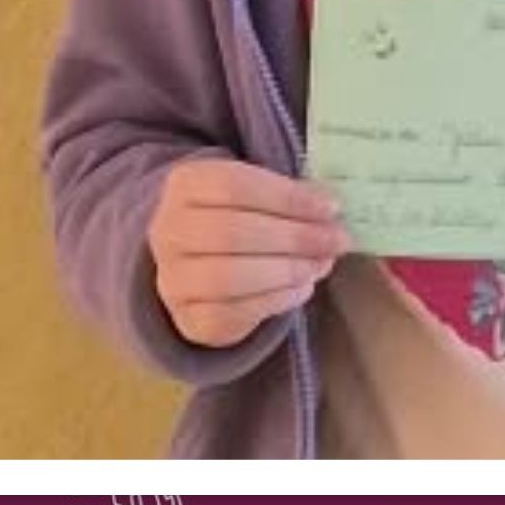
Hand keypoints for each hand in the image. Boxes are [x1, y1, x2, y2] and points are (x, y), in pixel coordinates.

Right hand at [146, 157, 345, 348]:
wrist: (198, 261)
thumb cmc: (239, 214)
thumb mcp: (256, 191)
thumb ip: (288, 195)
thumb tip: (328, 208)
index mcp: (185, 184)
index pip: (234, 185)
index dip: (287, 197)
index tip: (331, 207)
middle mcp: (167, 231)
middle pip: (232, 233)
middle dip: (293, 237)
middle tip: (336, 240)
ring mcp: (172, 280)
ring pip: (229, 278)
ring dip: (286, 271)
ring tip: (321, 264)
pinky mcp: (188, 320)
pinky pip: (233, 314)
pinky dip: (276, 301)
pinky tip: (303, 288)